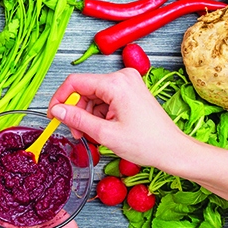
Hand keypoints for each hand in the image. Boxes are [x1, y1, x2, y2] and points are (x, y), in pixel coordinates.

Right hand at [49, 69, 187, 170]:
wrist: (174, 150)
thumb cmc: (146, 144)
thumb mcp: (105, 134)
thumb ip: (77, 119)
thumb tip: (57, 110)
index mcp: (116, 84)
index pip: (75, 82)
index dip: (60, 99)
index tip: (53, 116)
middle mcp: (122, 77)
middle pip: (84, 89)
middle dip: (75, 111)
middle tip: (76, 132)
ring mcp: (127, 82)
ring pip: (93, 95)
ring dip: (86, 114)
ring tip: (90, 134)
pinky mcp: (130, 90)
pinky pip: (104, 97)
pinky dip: (98, 113)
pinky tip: (102, 128)